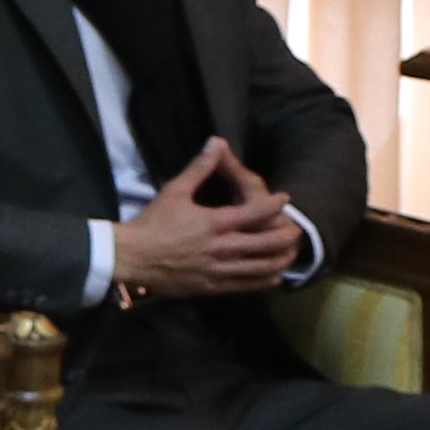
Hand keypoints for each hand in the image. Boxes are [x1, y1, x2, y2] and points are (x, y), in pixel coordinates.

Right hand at [112, 139, 307, 299]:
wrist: (132, 258)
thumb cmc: (153, 223)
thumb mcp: (175, 190)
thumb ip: (200, 168)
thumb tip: (216, 141)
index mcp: (214, 222)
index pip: (255, 213)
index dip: (274, 205)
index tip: (285, 199)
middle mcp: (221, 248)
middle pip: (266, 244)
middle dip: (286, 237)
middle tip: (297, 231)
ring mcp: (218, 270)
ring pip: (260, 268)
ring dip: (280, 260)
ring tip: (292, 254)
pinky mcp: (212, 287)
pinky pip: (245, 287)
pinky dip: (264, 281)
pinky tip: (273, 276)